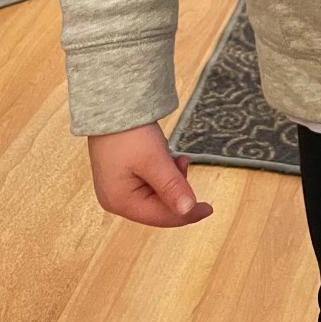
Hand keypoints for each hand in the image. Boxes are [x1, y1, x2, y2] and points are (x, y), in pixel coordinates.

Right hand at [87, 121, 213, 226]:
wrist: (111, 104)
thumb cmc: (130, 134)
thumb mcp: (155, 160)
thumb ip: (172, 187)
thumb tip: (189, 211)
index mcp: (120, 201)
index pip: (159, 217)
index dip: (186, 214)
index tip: (208, 208)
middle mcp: (115, 199)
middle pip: (158, 207)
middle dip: (176, 188)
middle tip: (184, 162)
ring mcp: (118, 187)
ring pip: (156, 193)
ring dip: (171, 178)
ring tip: (176, 157)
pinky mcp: (122, 175)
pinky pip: (149, 182)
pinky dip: (162, 172)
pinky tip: (167, 156)